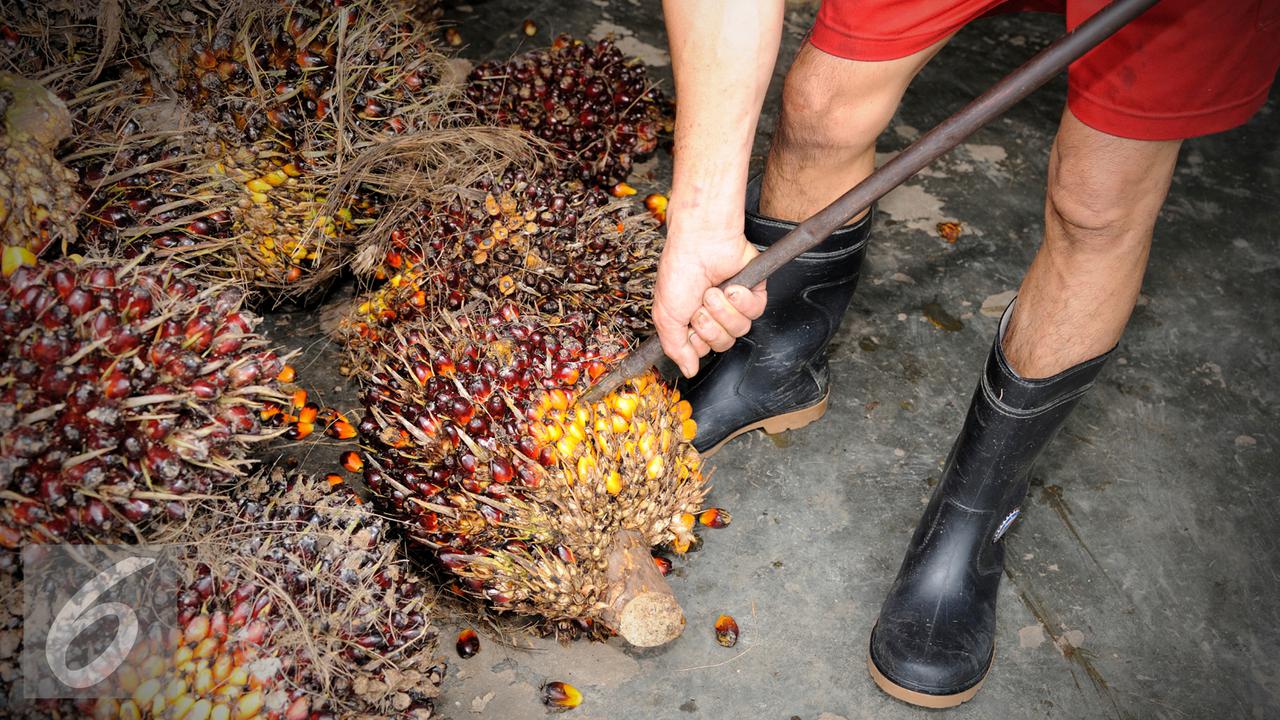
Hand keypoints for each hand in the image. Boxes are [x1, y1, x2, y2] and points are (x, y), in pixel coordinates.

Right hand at [653, 207, 767, 377]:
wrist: (701, 241)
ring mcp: (733, 304)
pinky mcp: (752, 292)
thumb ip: (675, 348)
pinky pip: (755, 312)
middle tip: (700, 307)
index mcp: (692, 320)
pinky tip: (731, 287)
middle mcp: (714, 314)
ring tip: (713, 292)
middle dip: (710, 327)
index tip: (689, 327)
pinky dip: (741, 301)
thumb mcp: (666, 315)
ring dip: (724, 311)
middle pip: (723, 344)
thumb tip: (688, 371)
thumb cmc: (680, 270)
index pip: (702, 350)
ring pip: (740, 330)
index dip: (698, 343)